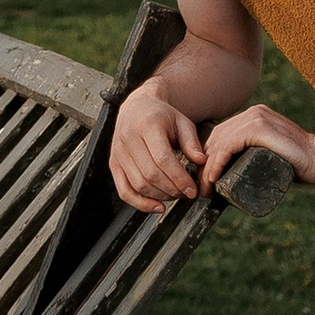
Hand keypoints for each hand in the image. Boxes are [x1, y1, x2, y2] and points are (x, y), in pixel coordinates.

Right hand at [111, 84, 207, 214]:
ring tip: (176, 195)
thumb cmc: (162, 116)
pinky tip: (158, 207)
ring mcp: (118, 152)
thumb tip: (201, 162)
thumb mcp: (182, 122)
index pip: (162, 158)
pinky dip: (140, 203)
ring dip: (160, 196)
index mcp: (147, 125)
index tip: (193, 190)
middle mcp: (128, 138)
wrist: (137, 108)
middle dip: (172, 189)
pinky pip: (124, 190)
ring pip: (139, 184)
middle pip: (150, 174)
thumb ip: (192, 142)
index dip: (179, 178)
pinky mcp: (114, 164)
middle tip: (187, 194)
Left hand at [198, 104, 314, 193]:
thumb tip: (234, 172)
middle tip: (202, 188)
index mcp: (254, 116)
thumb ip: (255, 153)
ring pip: (219, 142)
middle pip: (217, 138)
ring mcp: (256, 118)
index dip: (208, 156)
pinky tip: (213, 176)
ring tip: (206, 188)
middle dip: (204, 163)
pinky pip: (229, 145)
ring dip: (208, 167)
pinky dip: (217, 162)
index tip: (205, 179)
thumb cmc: (299, 163)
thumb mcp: (270, 153)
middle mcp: (253, 113)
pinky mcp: (260, 128)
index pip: (221, 134)